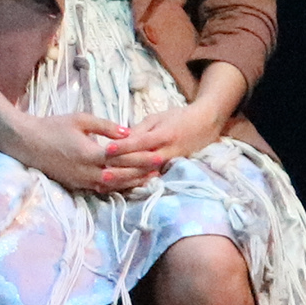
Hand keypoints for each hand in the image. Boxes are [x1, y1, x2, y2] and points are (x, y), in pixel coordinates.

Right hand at [10, 114, 158, 198]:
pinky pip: (101, 188)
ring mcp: (81, 180)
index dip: (142, 157)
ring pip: (113, 185)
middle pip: (122, 175)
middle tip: (160, 168)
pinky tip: (127, 183)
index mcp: (89, 153)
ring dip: (132, 182)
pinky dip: (117, 186)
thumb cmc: (52, 126)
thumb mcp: (80, 119)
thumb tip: (128, 133)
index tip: (159, 154)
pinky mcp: (76, 185)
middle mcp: (87, 171)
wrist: (26, 142)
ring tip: (149, 178)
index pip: (123, 157)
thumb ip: (105, 127)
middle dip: (142, 172)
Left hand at [101, 99, 227, 176]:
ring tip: (106, 184)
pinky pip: (151, 178)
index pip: (141, 142)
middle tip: (101, 173)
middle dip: (121, 168)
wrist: (204, 125)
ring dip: (126, 180)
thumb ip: (139, 130)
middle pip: (141, 163)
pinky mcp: (170, 170)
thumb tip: (120, 140)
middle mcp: (168, 151)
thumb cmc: (177, 117)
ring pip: (145, 174)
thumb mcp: (156, 118)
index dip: (124, 147)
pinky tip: (120, 187)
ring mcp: (169, 163)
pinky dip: (135, 183)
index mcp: (164, 135)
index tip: (106, 150)